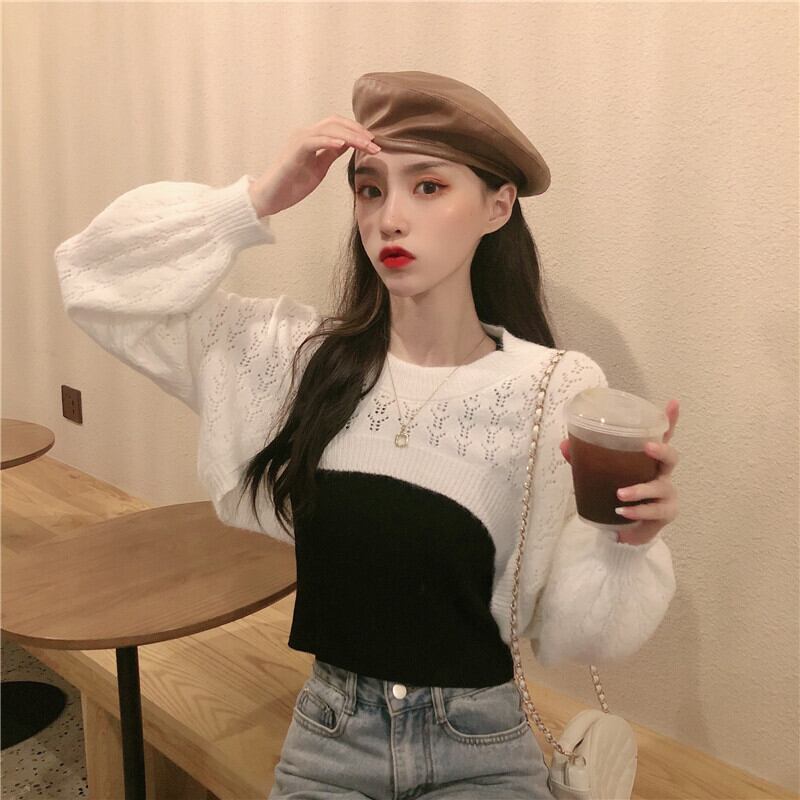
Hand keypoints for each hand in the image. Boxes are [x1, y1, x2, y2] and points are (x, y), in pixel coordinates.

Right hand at [249, 115, 380, 216]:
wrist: (269, 198)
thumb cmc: (291, 184)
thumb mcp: (319, 168)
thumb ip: (331, 154)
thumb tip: (348, 144)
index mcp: (311, 138)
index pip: (337, 125)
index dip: (356, 130)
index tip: (373, 141)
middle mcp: (304, 134)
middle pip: (335, 122)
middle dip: (358, 131)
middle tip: (375, 143)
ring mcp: (298, 141)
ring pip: (328, 129)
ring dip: (351, 136)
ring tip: (367, 145)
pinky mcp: (293, 153)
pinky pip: (314, 142)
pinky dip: (330, 141)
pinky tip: (344, 145)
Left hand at [560, 399, 680, 544]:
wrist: (624, 530)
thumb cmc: (616, 495)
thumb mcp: (601, 475)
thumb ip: (586, 459)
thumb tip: (564, 444)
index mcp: (648, 459)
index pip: (662, 437)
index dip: (669, 420)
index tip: (673, 402)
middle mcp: (662, 473)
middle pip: (672, 457)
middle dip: (662, 450)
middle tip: (647, 447)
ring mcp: (667, 494)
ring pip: (660, 487)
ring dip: (640, 489)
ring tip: (619, 494)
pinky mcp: (666, 513)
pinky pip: (655, 511)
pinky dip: (637, 510)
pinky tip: (622, 512)